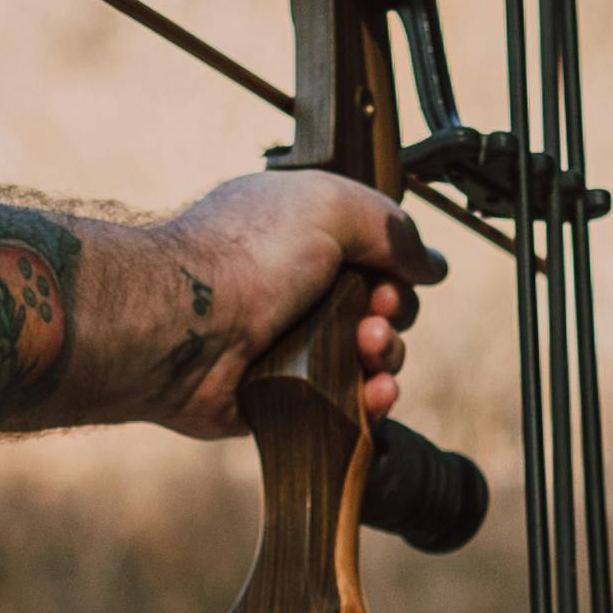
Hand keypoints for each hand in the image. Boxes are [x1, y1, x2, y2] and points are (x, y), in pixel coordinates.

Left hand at [137, 166, 431, 442]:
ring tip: (370, 351)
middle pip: (378, 308)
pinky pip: (346, 406)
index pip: (372, 253)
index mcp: (302, 235)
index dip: (396, 267)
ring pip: (368, 359)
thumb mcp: (329, 206)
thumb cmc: (243, 257)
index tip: (396, 276)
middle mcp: (295, 288)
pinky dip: (371, 401)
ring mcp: (290, 345)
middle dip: (394, 313)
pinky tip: (375, 394)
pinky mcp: (285, 398)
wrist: (181, 327)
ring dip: (388, 356)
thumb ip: (390, 225)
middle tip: (376, 315)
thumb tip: (430, 264)